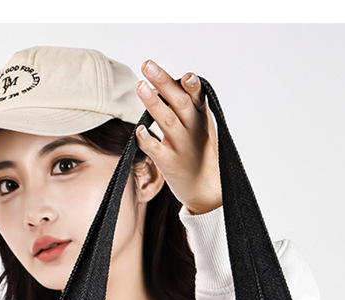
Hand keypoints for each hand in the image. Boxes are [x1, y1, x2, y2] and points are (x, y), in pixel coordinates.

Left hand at [134, 60, 221, 215]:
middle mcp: (193, 130)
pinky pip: (156, 150)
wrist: (206, 188)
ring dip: (153, 104)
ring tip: (140, 86)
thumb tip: (159, 84)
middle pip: (179, 104)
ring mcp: (182, 147)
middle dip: (163, 83)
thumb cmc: (200, 151)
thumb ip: (184, 105)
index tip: (185, 76)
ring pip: (167, 122)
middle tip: (147, 66)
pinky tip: (138, 130)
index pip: (197, 97)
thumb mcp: (200, 125)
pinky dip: (147, 140)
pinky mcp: (169, 163)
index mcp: (201, 117)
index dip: (192, 87)